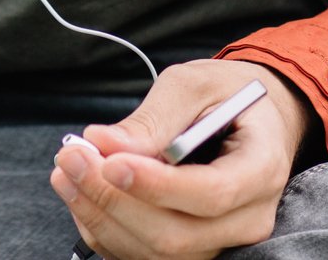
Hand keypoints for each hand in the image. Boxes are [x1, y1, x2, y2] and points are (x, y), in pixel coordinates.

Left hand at [50, 60, 313, 258]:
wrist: (252, 121)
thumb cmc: (226, 96)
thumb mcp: (194, 85)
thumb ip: (153, 118)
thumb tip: (104, 144)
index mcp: (261, 168)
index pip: (212, 194)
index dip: (156, 185)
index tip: (109, 162)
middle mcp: (248, 219)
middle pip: (177, 235)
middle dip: (114, 200)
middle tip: (71, 156)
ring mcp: (223, 242)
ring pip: (157, 254)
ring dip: (101, 217)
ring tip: (67, 172)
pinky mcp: (195, 250)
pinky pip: (144, 257)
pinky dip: (105, 231)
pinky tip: (82, 195)